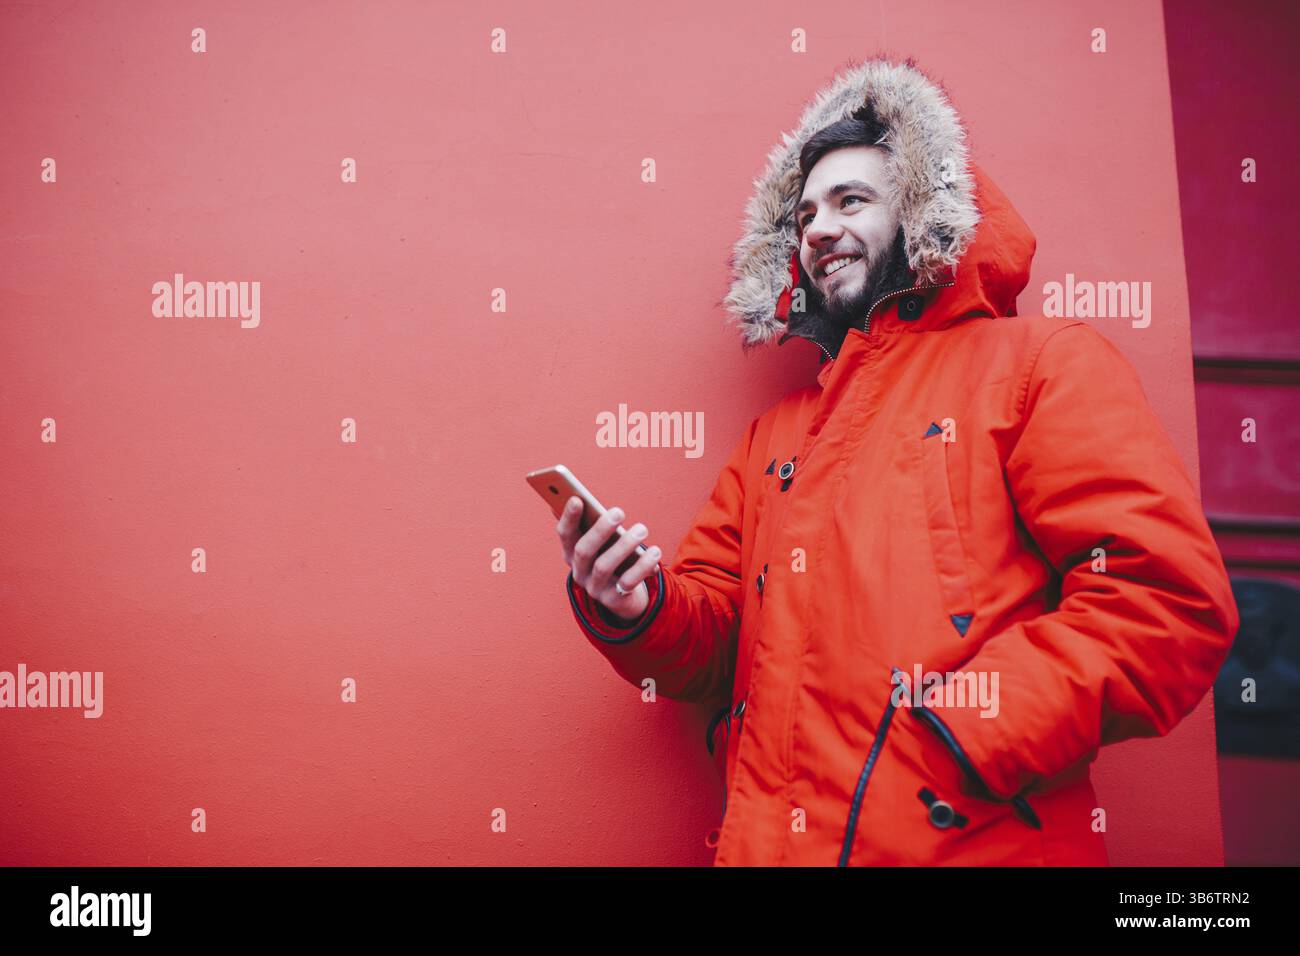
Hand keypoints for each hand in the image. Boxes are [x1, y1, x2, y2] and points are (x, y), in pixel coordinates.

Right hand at [556, 496, 661, 621]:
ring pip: (604, 566)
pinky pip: (627, 583)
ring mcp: (594, 588)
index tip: (577, 499)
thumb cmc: (612, 557)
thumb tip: (576, 498)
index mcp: (570, 553)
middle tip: (619, 511)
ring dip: (624, 546)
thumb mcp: (601, 542)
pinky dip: (642, 566)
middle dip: (600, 530)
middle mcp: (578, 572)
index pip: (564, 534)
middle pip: (583, 551)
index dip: (569, 517)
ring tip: (642, 529)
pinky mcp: (613, 600)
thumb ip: (590, 524)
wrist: (623, 596)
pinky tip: (655, 552)